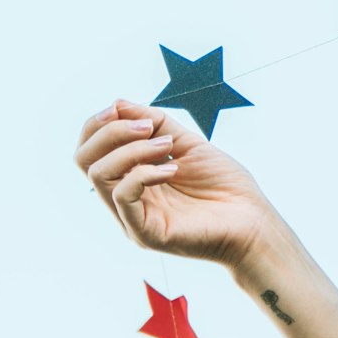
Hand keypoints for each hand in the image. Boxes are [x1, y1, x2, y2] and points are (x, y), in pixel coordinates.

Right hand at [74, 98, 271, 268]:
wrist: (254, 223)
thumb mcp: (188, 143)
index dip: (99, 123)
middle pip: (83, 160)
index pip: (90, 149)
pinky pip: (122, 196)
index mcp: (130, 179)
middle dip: (110, 131)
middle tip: (149, 126)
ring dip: (132, 149)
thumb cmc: (225, 187)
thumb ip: (155, 123)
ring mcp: (132, 219)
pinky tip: (173, 169)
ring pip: (99, 174)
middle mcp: (125, 200)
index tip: (125, 109)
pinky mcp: (146, 234)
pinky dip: (144, 172)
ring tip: (167, 146)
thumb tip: (118, 104)